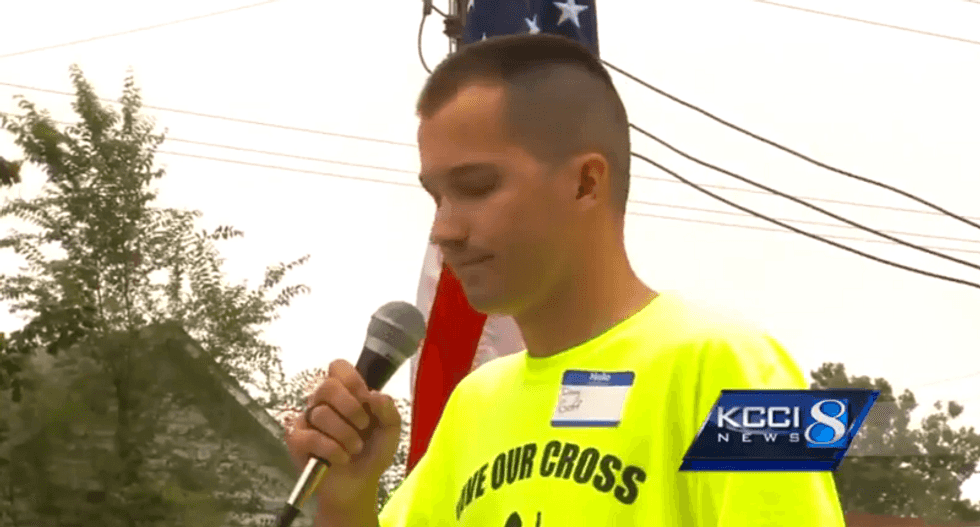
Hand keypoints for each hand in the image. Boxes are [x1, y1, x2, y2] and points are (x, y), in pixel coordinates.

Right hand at [285, 359, 402, 513]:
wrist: (359, 485)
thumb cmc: (372, 453)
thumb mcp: (390, 430)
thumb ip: (388, 409)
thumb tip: (374, 395)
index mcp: (345, 393)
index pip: (338, 367)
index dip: (353, 380)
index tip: (366, 400)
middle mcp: (323, 402)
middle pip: (326, 385)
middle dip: (350, 407)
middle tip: (363, 425)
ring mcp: (307, 420)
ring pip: (320, 413)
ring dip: (345, 434)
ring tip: (355, 448)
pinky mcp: (296, 441)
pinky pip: (309, 437)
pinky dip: (331, 449)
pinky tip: (341, 458)